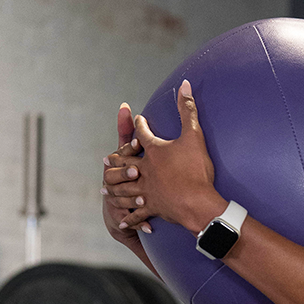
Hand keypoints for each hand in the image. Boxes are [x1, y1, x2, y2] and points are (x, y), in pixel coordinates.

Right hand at [101, 103, 150, 247]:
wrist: (120, 213)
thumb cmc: (126, 175)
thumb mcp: (127, 153)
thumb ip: (127, 130)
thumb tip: (124, 105)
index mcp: (117, 165)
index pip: (120, 153)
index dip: (128, 147)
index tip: (140, 140)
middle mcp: (114, 183)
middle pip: (114, 177)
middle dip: (125, 173)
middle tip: (137, 170)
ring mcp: (117, 201)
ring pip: (121, 199)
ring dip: (132, 198)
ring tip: (143, 199)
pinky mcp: (125, 218)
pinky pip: (132, 221)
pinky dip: (140, 224)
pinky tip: (150, 227)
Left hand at [103, 79, 224, 233]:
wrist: (197, 202)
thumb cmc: (196, 169)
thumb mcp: (194, 136)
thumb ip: (187, 109)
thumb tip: (183, 84)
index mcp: (153, 151)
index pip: (143, 134)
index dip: (140, 125)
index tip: (137, 120)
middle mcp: (145, 170)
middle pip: (126, 162)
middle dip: (117, 159)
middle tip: (108, 158)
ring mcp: (146, 190)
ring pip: (125, 188)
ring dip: (115, 186)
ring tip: (106, 186)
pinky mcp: (152, 207)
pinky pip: (138, 213)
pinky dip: (130, 217)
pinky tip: (122, 220)